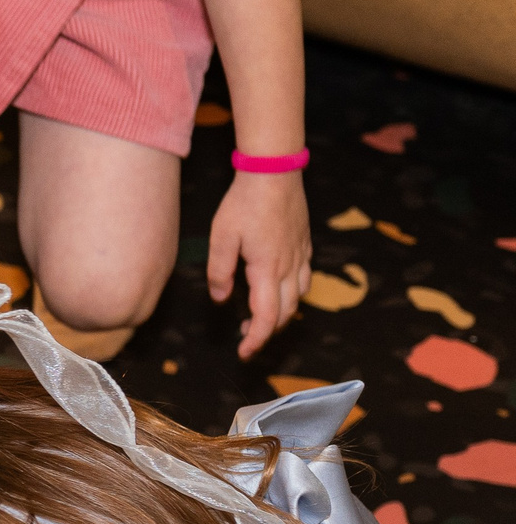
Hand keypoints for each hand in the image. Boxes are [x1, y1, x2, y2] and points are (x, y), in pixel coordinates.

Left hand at [207, 169, 309, 358]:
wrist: (275, 172)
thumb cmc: (244, 203)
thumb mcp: (221, 237)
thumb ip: (220, 271)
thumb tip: (220, 298)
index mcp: (267, 269)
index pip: (267, 317)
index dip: (257, 339)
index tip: (244, 351)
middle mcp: (290, 267)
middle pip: (285, 312)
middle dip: (267, 329)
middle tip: (245, 334)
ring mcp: (301, 255)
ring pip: (298, 297)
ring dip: (281, 313)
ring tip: (258, 314)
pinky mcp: (304, 245)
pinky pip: (304, 278)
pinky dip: (292, 293)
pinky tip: (276, 287)